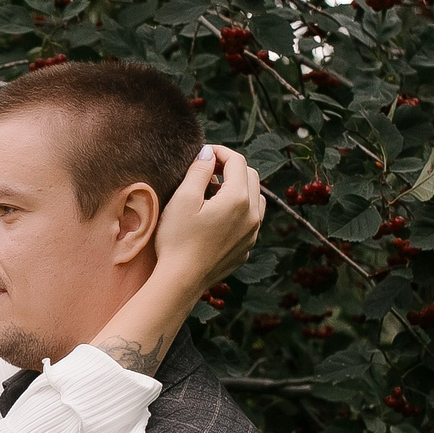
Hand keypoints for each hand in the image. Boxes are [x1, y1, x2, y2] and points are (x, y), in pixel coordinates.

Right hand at [150, 143, 262, 297]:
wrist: (181, 281)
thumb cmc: (177, 240)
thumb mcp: (183, 199)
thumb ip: (199, 171)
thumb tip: (208, 153)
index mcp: (238, 199)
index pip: (237, 161)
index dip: (220, 151)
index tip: (203, 153)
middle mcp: (252, 215)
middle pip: (252, 177)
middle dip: (231, 167)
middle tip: (208, 169)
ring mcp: (252, 234)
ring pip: (256, 199)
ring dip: (239, 188)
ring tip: (214, 191)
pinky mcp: (246, 248)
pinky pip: (250, 221)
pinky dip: (239, 210)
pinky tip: (217, 216)